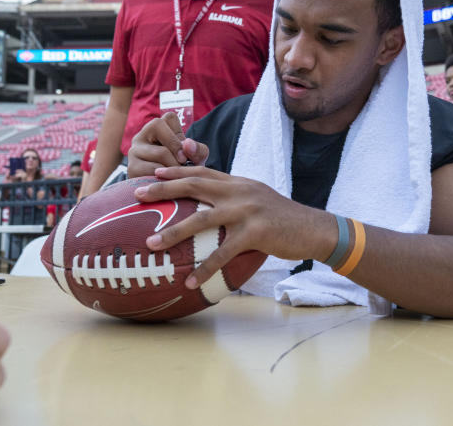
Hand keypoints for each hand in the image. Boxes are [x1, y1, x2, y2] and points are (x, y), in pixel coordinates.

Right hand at [127, 112, 208, 178]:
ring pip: (160, 151)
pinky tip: (170, 184)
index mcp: (156, 129)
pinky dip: (166, 178)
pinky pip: (153, 170)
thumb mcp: (194, 158)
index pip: (169, 117)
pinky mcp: (132, 168)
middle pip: (159, 127)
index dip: (181, 132)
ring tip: (179, 176)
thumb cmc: (181, 170)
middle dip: (177, 147)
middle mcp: (141, 136)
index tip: (185, 151)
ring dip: (175, 165)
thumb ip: (198, 149)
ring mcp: (134, 151)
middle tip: (184, 163)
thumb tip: (188, 145)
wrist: (165, 194)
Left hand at [134, 166, 334, 288]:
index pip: (201, 171)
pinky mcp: (254, 234)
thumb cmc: (283, 219)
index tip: (153, 173)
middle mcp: (239, 191)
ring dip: (173, 232)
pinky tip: (190, 280)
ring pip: (201, 219)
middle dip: (164, 189)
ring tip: (151, 244)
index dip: (176, 171)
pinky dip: (205, 268)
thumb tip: (210, 204)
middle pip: (194, 185)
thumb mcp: (257, 199)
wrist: (314, 229)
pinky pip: (222, 253)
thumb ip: (234, 197)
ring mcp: (246, 211)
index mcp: (238, 183)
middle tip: (139, 194)